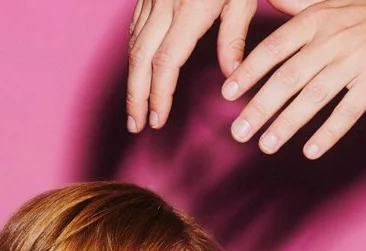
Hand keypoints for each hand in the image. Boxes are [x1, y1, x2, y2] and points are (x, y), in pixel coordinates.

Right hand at [126, 0, 261, 132]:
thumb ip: (234, 36)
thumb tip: (230, 76)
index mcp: (189, 9)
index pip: (166, 62)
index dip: (159, 95)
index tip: (158, 120)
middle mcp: (164, 5)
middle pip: (140, 59)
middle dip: (135, 96)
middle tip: (136, 125)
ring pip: (134, 45)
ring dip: (132, 79)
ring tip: (135, 107)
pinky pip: (134, 28)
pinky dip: (134, 54)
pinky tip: (137, 73)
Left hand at [223, 0, 365, 157]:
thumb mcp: (333, 1)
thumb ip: (298, 6)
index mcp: (318, 19)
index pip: (274, 48)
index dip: (249, 71)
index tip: (228, 93)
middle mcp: (333, 39)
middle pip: (288, 78)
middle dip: (260, 107)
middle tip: (238, 132)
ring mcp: (356, 60)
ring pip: (314, 97)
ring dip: (287, 124)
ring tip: (266, 145)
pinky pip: (348, 111)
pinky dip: (329, 132)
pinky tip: (310, 151)